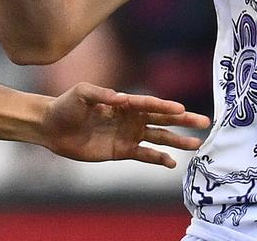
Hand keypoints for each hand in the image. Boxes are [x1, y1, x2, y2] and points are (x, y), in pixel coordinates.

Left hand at [40, 82, 209, 168]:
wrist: (52, 127)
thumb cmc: (65, 106)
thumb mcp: (81, 93)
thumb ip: (100, 94)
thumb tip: (120, 98)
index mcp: (123, 102)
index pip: (149, 104)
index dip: (165, 107)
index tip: (182, 109)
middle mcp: (130, 117)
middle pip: (162, 119)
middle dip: (183, 121)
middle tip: (204, 122)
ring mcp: (128, 134)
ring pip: (159, 137)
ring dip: (177, 141)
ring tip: (197, 144)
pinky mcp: (121, 151)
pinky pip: (145, 155)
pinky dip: (158, 158)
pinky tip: (172, 163)